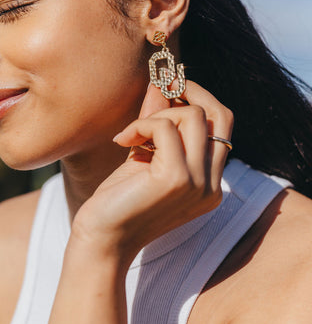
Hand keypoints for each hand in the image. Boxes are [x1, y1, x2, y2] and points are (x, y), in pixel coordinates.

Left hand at [71, 80, 233, 266]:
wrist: (101, 240)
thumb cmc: (119, 200)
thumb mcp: (144, 156)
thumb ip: (158, 122)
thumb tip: (162, 82)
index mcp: (211, 183)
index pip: (222, 126)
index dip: (199, 98)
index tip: (171, 86)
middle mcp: (212, 185)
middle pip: (219, 115)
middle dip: (190, 90)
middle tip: (161, 84)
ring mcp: (199, 183)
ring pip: (193, 116)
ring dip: (157, 114)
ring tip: (131, 134)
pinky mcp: (177, 179)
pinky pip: (165, 127)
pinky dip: (141, 125)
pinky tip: (122, 141)